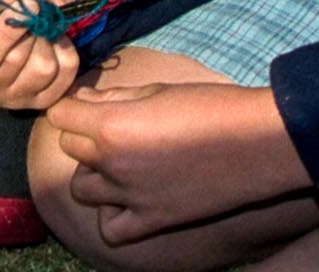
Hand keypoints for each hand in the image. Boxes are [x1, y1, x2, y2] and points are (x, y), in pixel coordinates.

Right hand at [0, 0, 103, 107]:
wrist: (16, 5)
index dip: (4, 31)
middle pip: (15, 63)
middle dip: (28, 27)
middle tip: (32, 5)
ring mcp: (13, 100)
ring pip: (43, 68)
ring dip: (47, 35)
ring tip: (39, 20)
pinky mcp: (43, 101)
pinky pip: (65, 74)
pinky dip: (64, 47)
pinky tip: (52, 36)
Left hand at [47, 82, 308, 241]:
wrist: (258, 142)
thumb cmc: (211, 106)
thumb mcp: (157, 89)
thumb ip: (113, 97)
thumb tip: (85, 100)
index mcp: (110, 124)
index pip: (59, 114)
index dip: (71, 106)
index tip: (87, 105)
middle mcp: (112, 162)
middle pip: (69, 147)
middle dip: (84, 135)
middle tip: (113, 127)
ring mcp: (130, 195)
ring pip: (81, 188)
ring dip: (94, 173)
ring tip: (119, 162)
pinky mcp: (153, 219)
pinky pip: (111, 229)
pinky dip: (113, 216)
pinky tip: (129, 199)